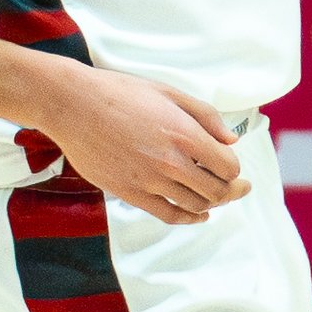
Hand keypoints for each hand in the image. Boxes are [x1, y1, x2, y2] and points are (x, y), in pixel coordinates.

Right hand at [40, 70, 251, 223]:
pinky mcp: (130, 193)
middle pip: (216, 191)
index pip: (227, 166)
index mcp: (184, 134)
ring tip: (216, 197)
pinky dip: (188, 218)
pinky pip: (168, 214)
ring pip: (195, 205)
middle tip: (238, 188)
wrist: (73, 105)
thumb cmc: (120, 93)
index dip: (234, 169)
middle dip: (232, 191)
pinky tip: (197, 215)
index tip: (231, 165)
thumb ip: (205, 116)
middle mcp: (170, 162)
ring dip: (211, 203)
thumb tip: (231, 140)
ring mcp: (149, 180)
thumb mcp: (169, 92)